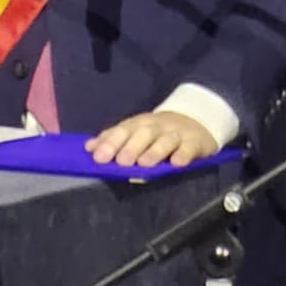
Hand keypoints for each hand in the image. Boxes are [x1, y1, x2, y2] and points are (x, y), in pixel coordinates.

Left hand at [86, 111, 218, 167]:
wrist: (197, 121)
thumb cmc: (158, 132)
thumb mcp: (136, 131)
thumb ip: (114, 139)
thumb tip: (89, 148)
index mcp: (140, 124)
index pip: (123, 130)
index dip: (111, 143)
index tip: (99, 157)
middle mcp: (157, 127)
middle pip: (144, 133)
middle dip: (131, 146)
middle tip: (122, 162)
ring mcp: (177, 134)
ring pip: (166, 140)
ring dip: (155, 150)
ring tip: (145, 163)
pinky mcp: (195, 143)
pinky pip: (189, 148)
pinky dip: (183, 155)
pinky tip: (177, 163)